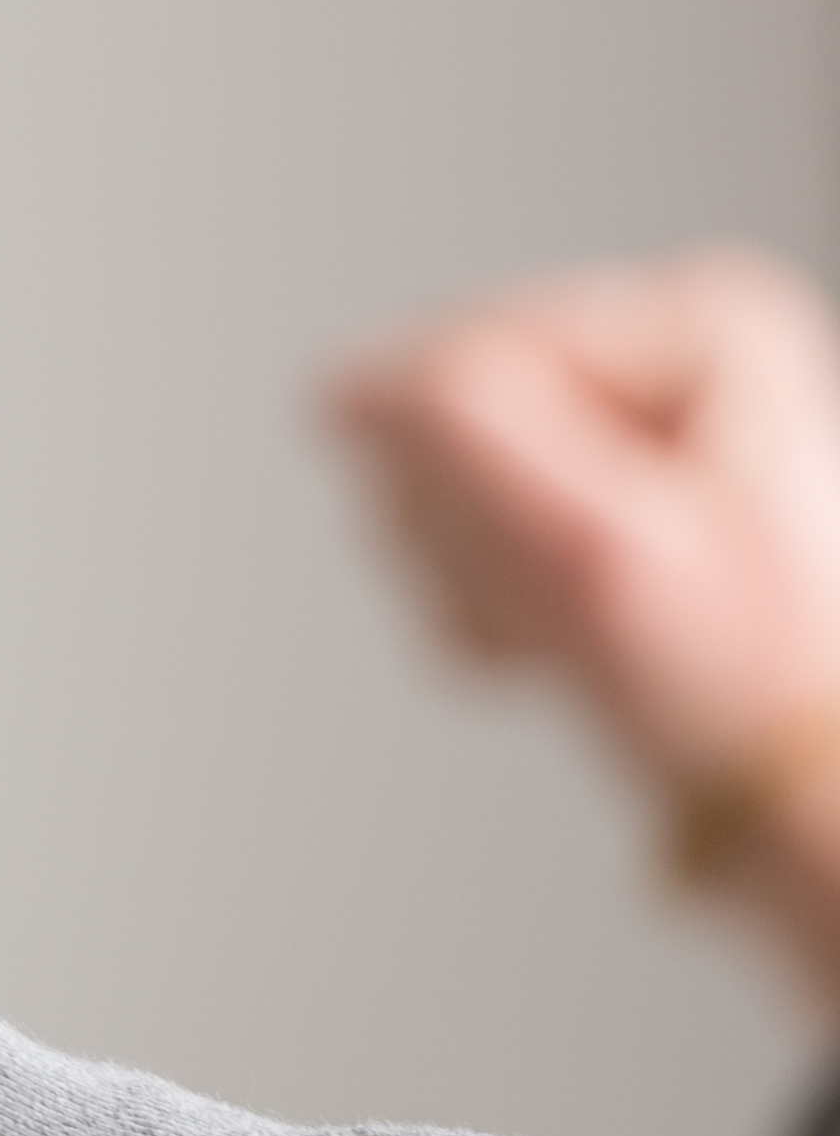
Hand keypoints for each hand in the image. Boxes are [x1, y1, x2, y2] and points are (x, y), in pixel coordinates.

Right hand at [329, 250, 839, 1001]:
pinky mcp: (616, 505)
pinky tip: (545, 645)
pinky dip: (495, 604)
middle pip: (457, 416)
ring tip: (560, 633)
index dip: (445, 473)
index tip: (509, 564)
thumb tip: (343, 390)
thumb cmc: (750, 695)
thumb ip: (459, 438)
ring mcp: (644, 435)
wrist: (808, 808)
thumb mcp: (594, 552)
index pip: (466, 353)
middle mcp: (674, 362)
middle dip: (467, 532)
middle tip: (548, 606)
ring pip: (454, 481)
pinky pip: (484, 532)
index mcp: (698, 327)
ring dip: (476, 578)